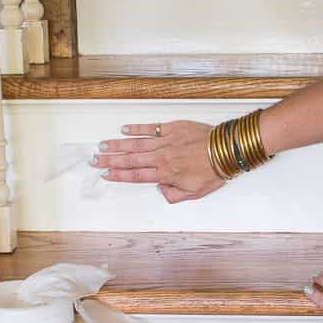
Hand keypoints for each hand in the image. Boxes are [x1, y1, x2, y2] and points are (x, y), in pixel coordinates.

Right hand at [93, 121, 225, 203]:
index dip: (119, 175)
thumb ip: (174, 195)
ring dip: (118, 145)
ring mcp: (165, 141)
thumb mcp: (195, 193)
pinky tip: (125, 129)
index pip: (136, 175)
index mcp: (165, 174)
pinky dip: (137, 129)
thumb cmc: (213, 172)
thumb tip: (162, 191)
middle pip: (130, 159)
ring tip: (103, 145)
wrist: (227, 151)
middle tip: (95, 160)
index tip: (106, 174)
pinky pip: (151, 128)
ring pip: (136, 143)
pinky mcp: (172, 128)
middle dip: (110, 160)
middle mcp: (161, 157)